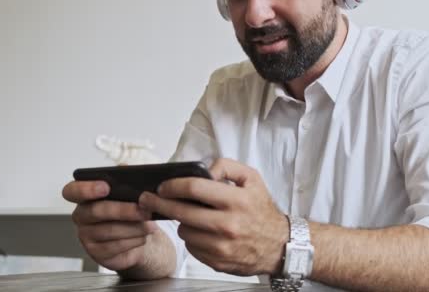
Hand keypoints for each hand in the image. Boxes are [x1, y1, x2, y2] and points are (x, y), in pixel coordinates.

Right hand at [62, 180, 157, 271]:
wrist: (141, 235)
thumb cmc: (132, 209)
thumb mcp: (131, 191)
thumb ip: (126, 178)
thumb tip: (126, 168)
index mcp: (85, 197)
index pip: (72, 191)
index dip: (86, 189)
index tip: (105, 187)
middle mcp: (82, 216)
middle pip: (96, 211)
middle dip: (123, 210)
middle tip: (143, 210)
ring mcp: (87, 236)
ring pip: (109, 231)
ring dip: (134, 227)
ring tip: (150, 224)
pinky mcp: (97, 253)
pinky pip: (115, 247)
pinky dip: (133, 241)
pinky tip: (144, 236)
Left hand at [138, 158, 288, 275]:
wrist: (278, 245)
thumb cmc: (262, 210)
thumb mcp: (252, 179)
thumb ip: (227, 166)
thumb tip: (204, 168)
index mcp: (237, 200)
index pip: (194, 188)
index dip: (173, 185)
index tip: (162, 186)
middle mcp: (229, 224)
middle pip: (182, 212)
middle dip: (160, 203)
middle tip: (149, 199)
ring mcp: (222, 246)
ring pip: (184, 231)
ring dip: (182, 222)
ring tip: (191, 216)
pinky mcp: (217, 262)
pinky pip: (191, 247)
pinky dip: (192, 238)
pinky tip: (201, 231)